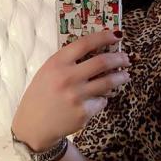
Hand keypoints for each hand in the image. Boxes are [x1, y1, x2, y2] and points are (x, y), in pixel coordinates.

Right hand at [11, 30, 130, 150]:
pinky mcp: (84, 112)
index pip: (85, 43)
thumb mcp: (48, 71)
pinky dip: (102, 98)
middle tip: (126, 59)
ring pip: (108, 82)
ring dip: (121, 77)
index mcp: (57, 63)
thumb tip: (98, 51)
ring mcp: (76, 96)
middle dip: (119, 59)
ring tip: (125, 75)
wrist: (34, 124)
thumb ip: (68, 61)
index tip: (116, 35)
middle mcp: (67, 78)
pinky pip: (102, 101)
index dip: (104, 37)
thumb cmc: (42, 95)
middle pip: (102, 62)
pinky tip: (96, 99)